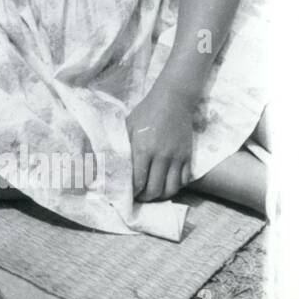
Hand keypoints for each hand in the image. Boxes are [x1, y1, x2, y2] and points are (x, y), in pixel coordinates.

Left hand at [127, 86, 196, 201]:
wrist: (172, 100)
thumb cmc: (146, 112)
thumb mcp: (128, 126)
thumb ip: (121, 146)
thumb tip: (111, 163)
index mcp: (143, 149)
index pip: (138, 181)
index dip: (132, 192)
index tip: (127, 194)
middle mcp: (161, 156)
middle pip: (154, 189)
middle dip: (145, 198)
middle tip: (138, 197)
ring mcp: (177, 157)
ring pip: (171, 189)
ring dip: (161, 196)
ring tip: (153, 195)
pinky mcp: (188, 156)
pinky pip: (184, 180)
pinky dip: (175, 186)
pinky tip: (166, 184)